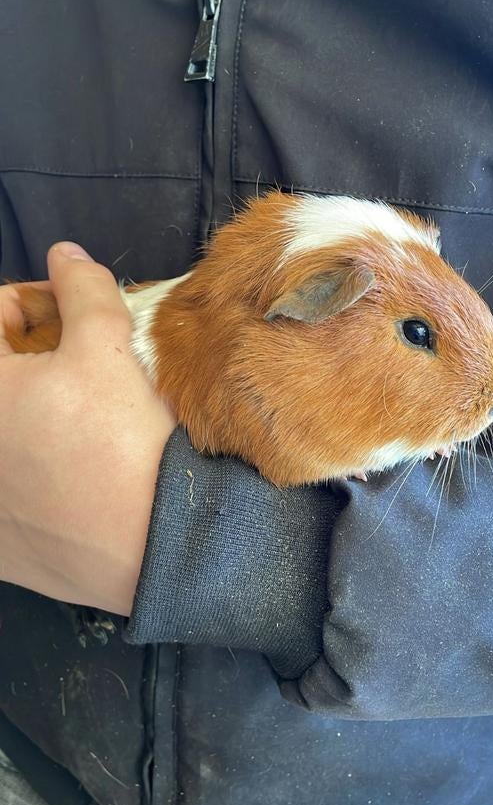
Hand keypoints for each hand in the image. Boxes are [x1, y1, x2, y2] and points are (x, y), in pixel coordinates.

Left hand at [0, 243, 175, 614]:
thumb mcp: (110, 349)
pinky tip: (70, 475)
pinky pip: (11, 495)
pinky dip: (28, 475)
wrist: (164, 546)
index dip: (32, 303)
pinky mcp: (1, 549)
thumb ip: (82, 291)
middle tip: (80, 362)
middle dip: (31, 359)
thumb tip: (66, 255)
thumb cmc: (127, 441)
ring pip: (7, 436)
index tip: (73, 314)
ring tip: (80, 418)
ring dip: (30, 414)